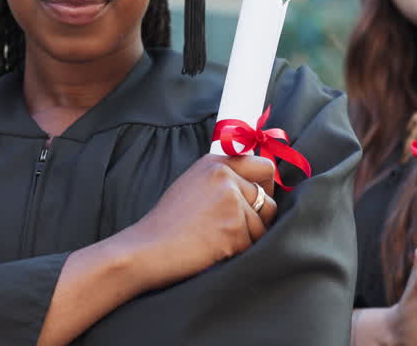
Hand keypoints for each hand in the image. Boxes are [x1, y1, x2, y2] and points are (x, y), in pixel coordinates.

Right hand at [113, 154, 276, 291]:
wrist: (147, 249)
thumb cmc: (167, 223)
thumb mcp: (193, 186)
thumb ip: (223, 181)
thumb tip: (260, 189)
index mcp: (214, 164)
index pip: (264, 167)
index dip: (265, 187)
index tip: (258, 200)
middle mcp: (225, 177)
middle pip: (269, 201)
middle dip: (259, 219)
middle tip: (233, 229)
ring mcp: (231, 203)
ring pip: (263, 226)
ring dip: (247, 238)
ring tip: (214, 239)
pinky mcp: (234, 229)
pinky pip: (252, 245)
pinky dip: (237, 252)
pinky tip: (212, 250)